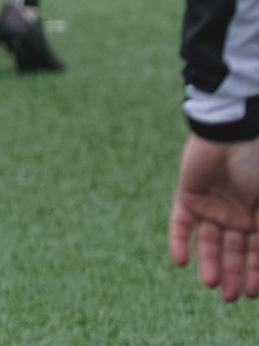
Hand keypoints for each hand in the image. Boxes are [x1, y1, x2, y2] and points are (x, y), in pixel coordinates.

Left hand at [171, 134, 258, 301]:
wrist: (234, 133)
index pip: (257, 253)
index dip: (255, 274)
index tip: (250, 294)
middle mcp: (238, 214)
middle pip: (233, 251)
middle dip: (232, 274)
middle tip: (227, 297)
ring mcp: (213, 205)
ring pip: (209, 242)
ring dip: (209, 262)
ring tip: (209, 283)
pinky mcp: (188, 194)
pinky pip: (182, 222)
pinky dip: (180, 241)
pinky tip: (180, 262)